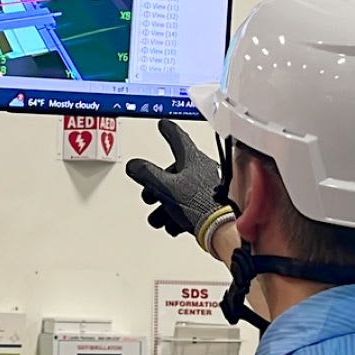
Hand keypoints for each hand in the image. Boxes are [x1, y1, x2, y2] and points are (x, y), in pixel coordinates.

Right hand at [124, 120, 233, 250]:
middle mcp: (202, 170)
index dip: (168, 131)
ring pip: (179, 191)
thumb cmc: (200, 204)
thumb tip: (134, 165)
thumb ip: (147, 174)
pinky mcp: (211, 204)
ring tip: (159, 218)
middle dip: (157, 186)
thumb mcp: (166, 187)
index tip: (164, 125)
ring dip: (165, 205)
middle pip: (173, 172)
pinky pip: (189, 205)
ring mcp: (207, 187)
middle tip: (150, 194)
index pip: (178, 138)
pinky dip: (178, 214)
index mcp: (192, 160)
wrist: (220, 229)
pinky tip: (175, 224)